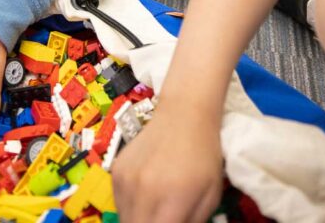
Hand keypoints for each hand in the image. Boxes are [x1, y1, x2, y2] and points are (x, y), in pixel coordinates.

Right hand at [112, 100, 223, 222]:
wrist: (184, 112)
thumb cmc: (204, 156)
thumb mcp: (210, 198)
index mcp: (169, 205)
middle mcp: (141, 196)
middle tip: (164, 217)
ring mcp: (124, 183)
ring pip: (125, 220)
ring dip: (139, 221)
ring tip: (158, 208)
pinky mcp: (115, 171)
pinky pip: (119, 203)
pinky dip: (132, 207)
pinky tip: (148, 191)